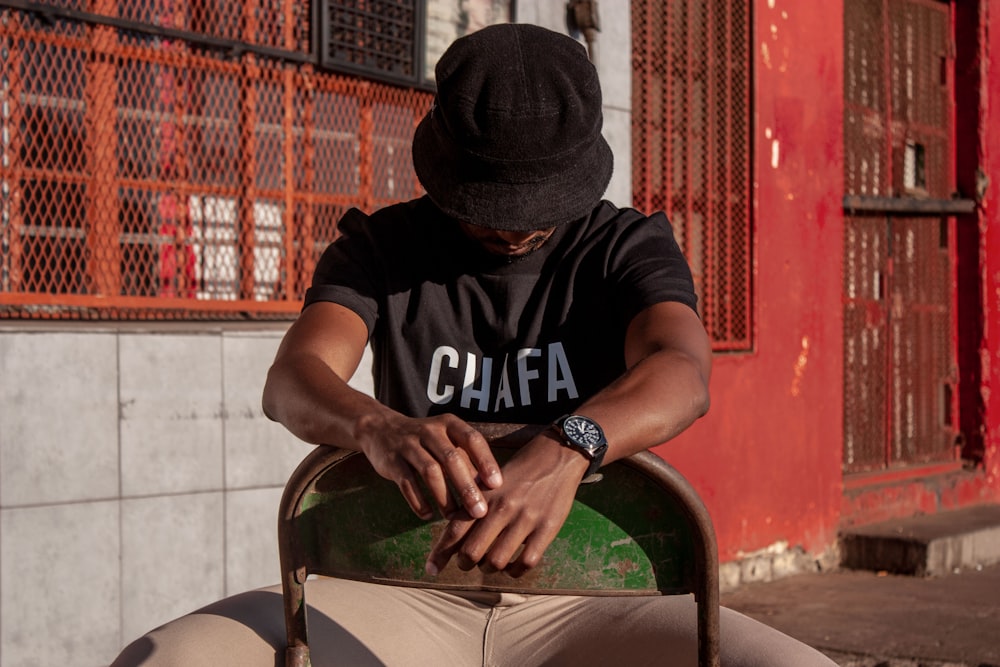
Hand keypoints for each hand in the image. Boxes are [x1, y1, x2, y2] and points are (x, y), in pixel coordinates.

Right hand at [354, 413, 502, 519]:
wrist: (381, 429)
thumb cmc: (426, 442)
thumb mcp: (447, 442)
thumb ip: (466, 462)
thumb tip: (489, 490)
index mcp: (449, 424)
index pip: (472, 439)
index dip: (485, 461)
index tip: (496, 485)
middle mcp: (430, 430)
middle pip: (451, 458)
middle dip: (466, 487)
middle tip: (479, 511)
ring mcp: (408, 444)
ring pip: (430, 471)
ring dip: (444, 497)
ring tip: (452, 517)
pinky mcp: (391, 460)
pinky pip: (406, 483)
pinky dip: (418, 501)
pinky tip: (427, 515)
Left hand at [425, 432, 589, 576]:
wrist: (557, 455)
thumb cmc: (520, 470)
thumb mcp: (491, 481)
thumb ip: (472, 503)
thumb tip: (453, 533)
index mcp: (485, 496)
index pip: (455, 530)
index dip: (441, 553)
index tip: (430, 569)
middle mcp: (502, 509)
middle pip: (472, 551)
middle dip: (465, 563)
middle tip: (466, 564)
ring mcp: (526, 520)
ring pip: (497, 561)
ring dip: (489, 568)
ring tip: (490, 564)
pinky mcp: (547, 528)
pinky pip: (526, 562)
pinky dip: (515, 571)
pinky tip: (513, 567)